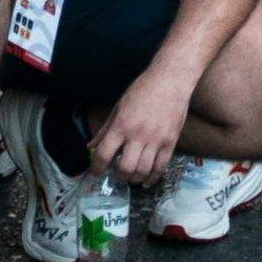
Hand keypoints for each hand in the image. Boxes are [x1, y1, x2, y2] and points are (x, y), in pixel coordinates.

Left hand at [87, 71, 194, 187]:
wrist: (171, 79)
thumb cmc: (143, 90)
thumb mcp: (119, 106)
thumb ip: (105, 129)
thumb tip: (90, 146)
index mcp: (121, 125)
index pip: (104, 154)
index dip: (97, 168)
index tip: (96, 173)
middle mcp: (137, 135)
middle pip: (125, 168)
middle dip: (118, 177)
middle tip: (116, 176)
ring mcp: (156, 139)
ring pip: (143, 170)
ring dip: (134, 179)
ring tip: (130, 178)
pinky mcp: (171, 141)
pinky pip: (161, 167)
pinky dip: (153, 178)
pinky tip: (146, 181)